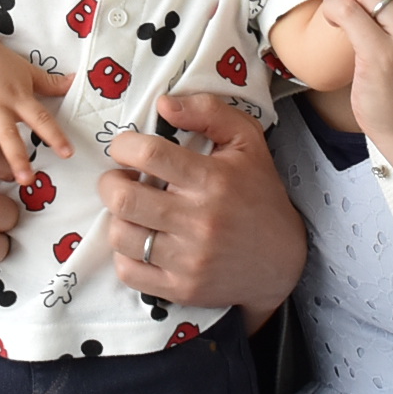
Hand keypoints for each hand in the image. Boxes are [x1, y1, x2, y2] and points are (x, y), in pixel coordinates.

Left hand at [101, 94, 306, 328]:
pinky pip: (128, 271)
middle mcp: (199, 221)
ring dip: (117, 217)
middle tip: (120, 178)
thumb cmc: (259, 192)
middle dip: (110, 182)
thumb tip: (162, 105)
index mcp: (212, 180)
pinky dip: (125, 253)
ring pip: (120, 235)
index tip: (125, 148)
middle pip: (123, 198)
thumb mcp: (246, 140)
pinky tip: (140, 239)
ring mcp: (189, 260)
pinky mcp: (181, 289)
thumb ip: (208, 111)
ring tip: (133, 210)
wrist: (282, 259)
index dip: (124, 146)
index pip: (149, 154)